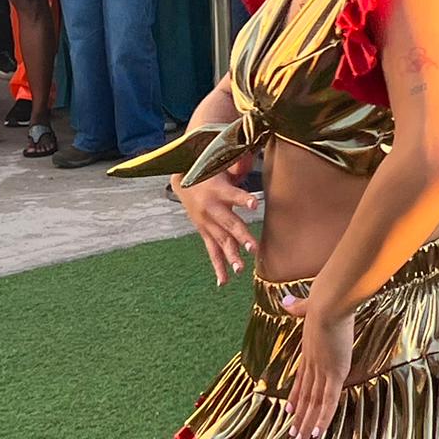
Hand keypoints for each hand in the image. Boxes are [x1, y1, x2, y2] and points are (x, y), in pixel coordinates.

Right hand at [172, 170, 259, 285]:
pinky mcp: (204, 232)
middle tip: (254, 248)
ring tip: (241, 269)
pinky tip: (224, 282)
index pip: (234, 194)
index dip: (244, 199)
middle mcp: (212, 208)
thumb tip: (251, 156)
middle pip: (229, 224)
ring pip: (221, 241)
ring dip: (231, 256)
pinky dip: (217, 267)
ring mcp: (206, 223)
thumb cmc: (210, 168)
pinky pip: (211, 251)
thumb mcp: (222, 161)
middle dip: (241, 237)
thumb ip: (238, 162)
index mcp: (218, 189)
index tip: (255, 204)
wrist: (182, 177)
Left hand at [278, 295, 354, 438]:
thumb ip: (298, 306)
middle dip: (300, 417)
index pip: (301, 378)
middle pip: (305, 395)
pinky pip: (328, 400)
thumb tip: (285, 301)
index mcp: (309, 349)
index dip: (295, 395)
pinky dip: (323, 418)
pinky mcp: (334, 372)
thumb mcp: (310, 304)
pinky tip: (317, 433)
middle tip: (293, 435)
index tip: (289, 410)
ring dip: (307, 423)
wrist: (329, 302)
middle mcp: (313, 363)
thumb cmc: (323, 299)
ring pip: (314, 403)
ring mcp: (323, 369)